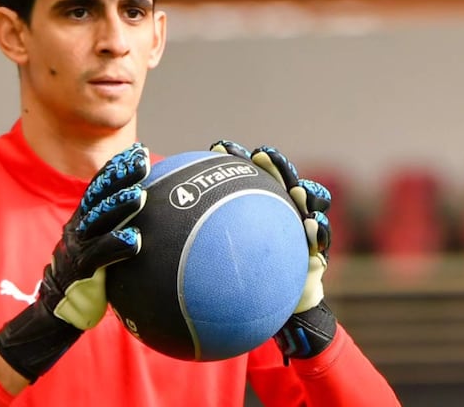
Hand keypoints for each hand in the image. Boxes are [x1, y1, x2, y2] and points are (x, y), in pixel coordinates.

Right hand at [0, 143, 149, 381]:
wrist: (58, 310)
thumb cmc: (87, 275)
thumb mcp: (97, 245)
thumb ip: (114, 226)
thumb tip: (148, 207)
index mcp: (83, 219)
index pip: (99, 186)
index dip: (116, 167)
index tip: (137, 150)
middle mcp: (77, 228)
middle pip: (99, 196)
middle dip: (120, 176)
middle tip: (142, 160)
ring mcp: (77, 248)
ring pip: (98, 221)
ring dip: (119, 206)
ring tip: (140, 194)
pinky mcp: (80, 271)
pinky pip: (99, 256)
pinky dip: (116, 245)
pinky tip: (135, 239)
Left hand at [210, 140, 335, 359]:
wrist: (271, 316)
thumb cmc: (236, 293)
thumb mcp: (210, 273)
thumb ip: (188, 251)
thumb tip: (143, 238)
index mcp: (253, 210)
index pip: (242, 178)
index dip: (233, 159)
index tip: (219, 147)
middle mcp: (278, 213)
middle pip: (278, 180)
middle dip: (274, 164)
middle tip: (262, 155)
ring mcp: (300, 229)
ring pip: (308, 201)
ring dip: (305, 190)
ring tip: (297, 188)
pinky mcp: (318, 250)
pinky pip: (319, 238)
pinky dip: (317, 231)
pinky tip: (312, 227)